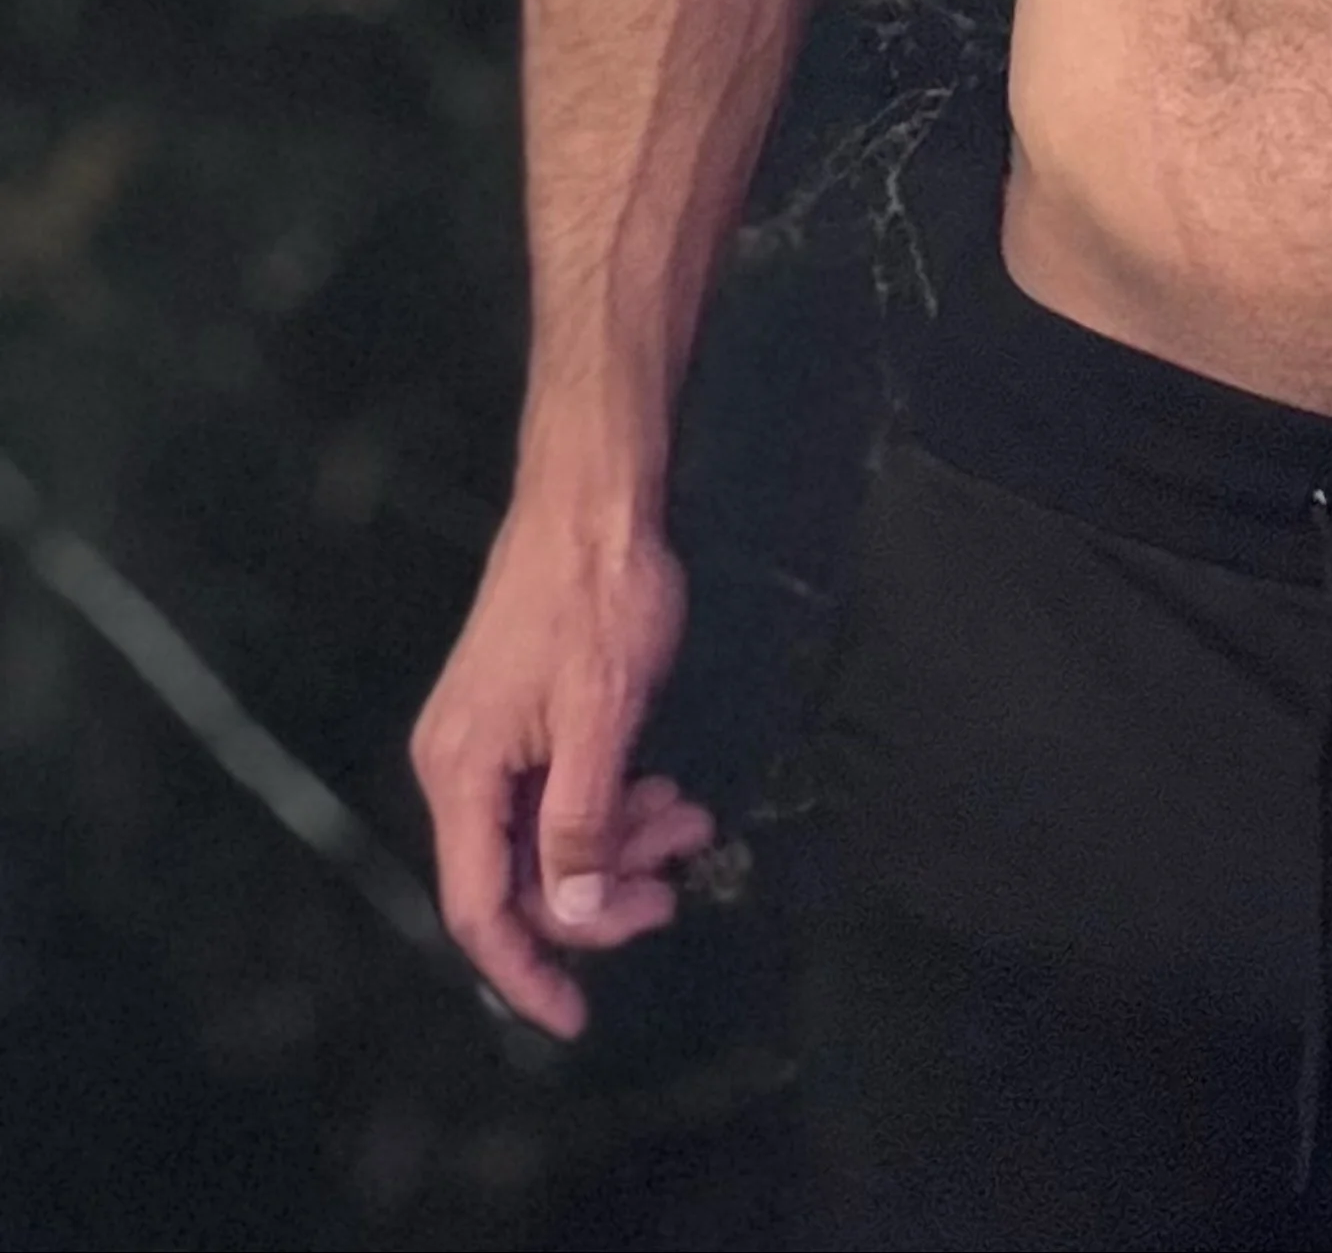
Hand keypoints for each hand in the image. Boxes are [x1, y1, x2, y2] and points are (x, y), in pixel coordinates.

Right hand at [410, 491, 705, 1037]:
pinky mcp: (526, 712)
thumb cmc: (598, 595)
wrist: (595, 493)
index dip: (527, 971)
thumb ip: (580, 821)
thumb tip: (575, 914)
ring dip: (622, 840)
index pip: (479, 909)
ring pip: (553, 832)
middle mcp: (463, 764)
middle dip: (601, 892)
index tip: (578, 1016)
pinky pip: (564, 787)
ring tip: (691, 817)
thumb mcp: (601, 714)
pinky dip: (615, 798)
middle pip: (522, 875)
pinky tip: (663, 782)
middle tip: (678, 881)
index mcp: (462, 772)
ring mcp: (493, 738)